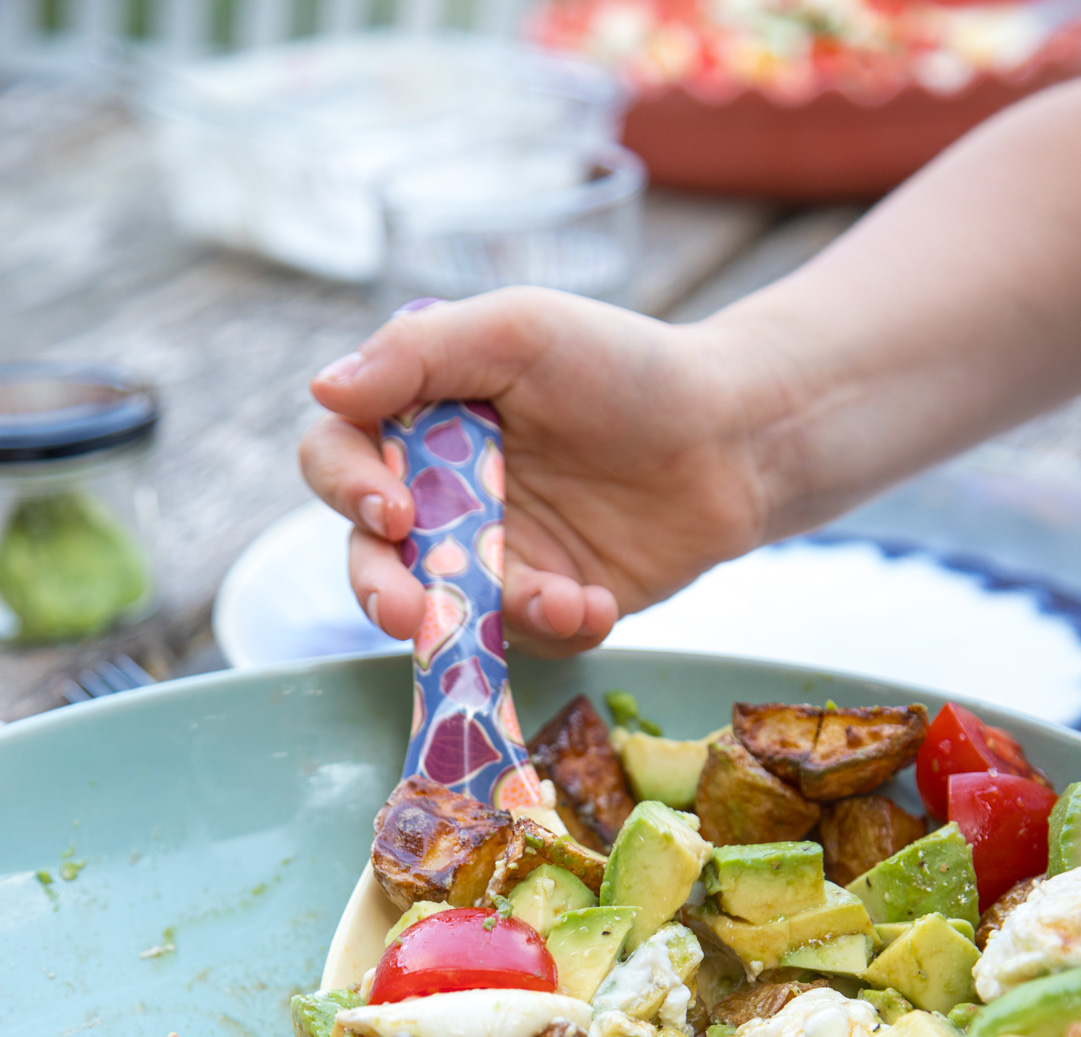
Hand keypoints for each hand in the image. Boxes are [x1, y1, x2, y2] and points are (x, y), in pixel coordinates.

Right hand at [300, 289, 767, 655]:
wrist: (734, 438)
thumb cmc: (627, 367)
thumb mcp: (522, 331)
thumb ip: (420, 353)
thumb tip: (323, 389)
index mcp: (419, 419)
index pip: (337, 456)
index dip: (345, 487)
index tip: (391, 509)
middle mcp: (440, 492)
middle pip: (367, 554)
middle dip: (380, 590)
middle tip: (409, 614)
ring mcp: (490, 556)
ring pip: (442, 611)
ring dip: (492, 614)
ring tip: (564, 598)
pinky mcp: (543, 605)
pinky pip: (522, 640)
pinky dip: (556, 629)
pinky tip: (599, 601)